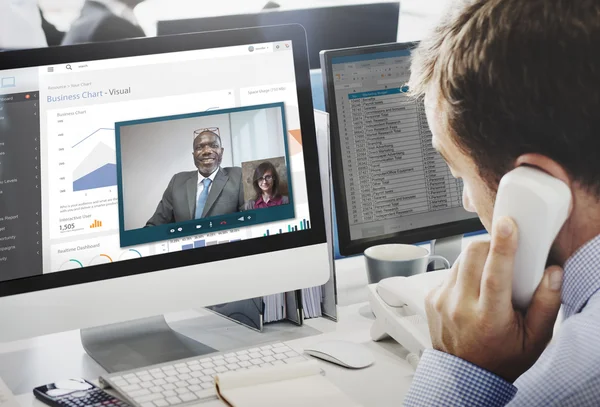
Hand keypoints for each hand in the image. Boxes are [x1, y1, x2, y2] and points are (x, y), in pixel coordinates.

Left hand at [425, 217, 563, 381]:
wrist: (464, 375)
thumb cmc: (500, 358)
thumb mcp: (534, 340)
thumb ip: (546, 305)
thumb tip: (552, 273)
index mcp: (489, 318)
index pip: (494, 274)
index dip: (502, 246)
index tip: (508, 225)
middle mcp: (460, 307)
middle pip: (472, 255)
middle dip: (490, 244)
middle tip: (502, 252)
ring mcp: (442, 301)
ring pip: (460, 259)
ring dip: (477, 259)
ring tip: (488, 278)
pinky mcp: (432, 297)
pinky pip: (450, 271)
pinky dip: (464, 272)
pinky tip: (473, 289)